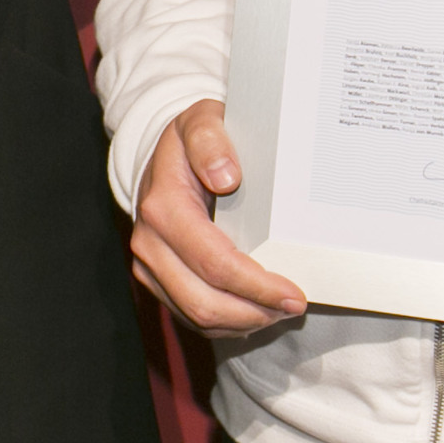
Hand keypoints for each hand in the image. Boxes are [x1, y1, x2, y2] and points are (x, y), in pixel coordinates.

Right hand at [131, 100, 305, 334]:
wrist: (158, 153)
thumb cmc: (189, 139)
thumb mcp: (201, 121)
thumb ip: (211, 142)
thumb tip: (225, 176)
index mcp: (163, 207)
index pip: (215, 263)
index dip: (257, 286)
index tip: (294, 293)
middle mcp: (149, 242)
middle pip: (204, 301)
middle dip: (254, 311)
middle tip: (294, 307)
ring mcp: (148, 264)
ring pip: (196, 316)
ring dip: (243, 321)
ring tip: (278, 310)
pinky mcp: (154, 278)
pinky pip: (189, 315)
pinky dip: (226, 321)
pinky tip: (254, 309)